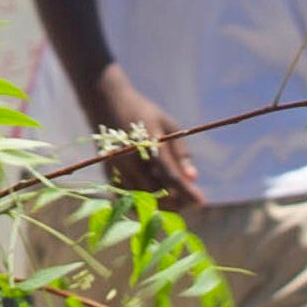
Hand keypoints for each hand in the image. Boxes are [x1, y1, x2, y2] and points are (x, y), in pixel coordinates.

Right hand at [86, 63, 205, 206]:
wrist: (105, 102)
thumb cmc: (142, 112)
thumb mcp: (167, 124)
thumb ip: (180, 151)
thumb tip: (194, 178)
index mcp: (149, 144)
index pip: (171, 175)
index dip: (186, 191)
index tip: (201, 202)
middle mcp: (131, 159)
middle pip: (157, 192)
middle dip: (176, 200)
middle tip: (189, 200)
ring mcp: (117, 167)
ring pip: (141, 198)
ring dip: (160, 203)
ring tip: (176, 201)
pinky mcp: (108, 172)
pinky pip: (125, 198)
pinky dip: (141, 204)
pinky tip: (154, 201)